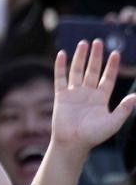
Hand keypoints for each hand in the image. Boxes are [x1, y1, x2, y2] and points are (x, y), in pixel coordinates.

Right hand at [48, 39, 135, 157]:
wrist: (73, 143)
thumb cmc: (93, 135)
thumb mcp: (113, 122)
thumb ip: (124, 108)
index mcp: (101, 98)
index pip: (108, 78)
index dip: (112, 66)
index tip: (116, 53)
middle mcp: (88, 93)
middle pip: (93, 70)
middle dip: (96, 56)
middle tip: (98, 41)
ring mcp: (74, 94)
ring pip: (78, 71)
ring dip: (80, 57)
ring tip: (83, 43)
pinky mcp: (61, 96)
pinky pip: (60, 78)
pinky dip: (60, 66)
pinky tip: (62, 54)